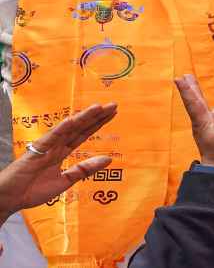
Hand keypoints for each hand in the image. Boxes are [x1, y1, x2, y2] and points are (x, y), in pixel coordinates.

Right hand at [0, 103, 116, 222]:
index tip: (112, 113)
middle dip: (96, 117)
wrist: (10, 199)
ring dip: (83, 118)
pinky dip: (61, 129)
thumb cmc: (33, 190)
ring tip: (98, 108)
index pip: (84, 134)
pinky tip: (72, 120)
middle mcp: (56, 145)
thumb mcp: (66, 181)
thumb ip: (85, 169)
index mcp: (62, 152)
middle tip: (113, 105)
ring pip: (68, 129)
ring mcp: (46, 146)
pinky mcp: (35, 151)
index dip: (98, 123)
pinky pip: (50, 138)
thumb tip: (108, 159)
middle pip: (80, 128)